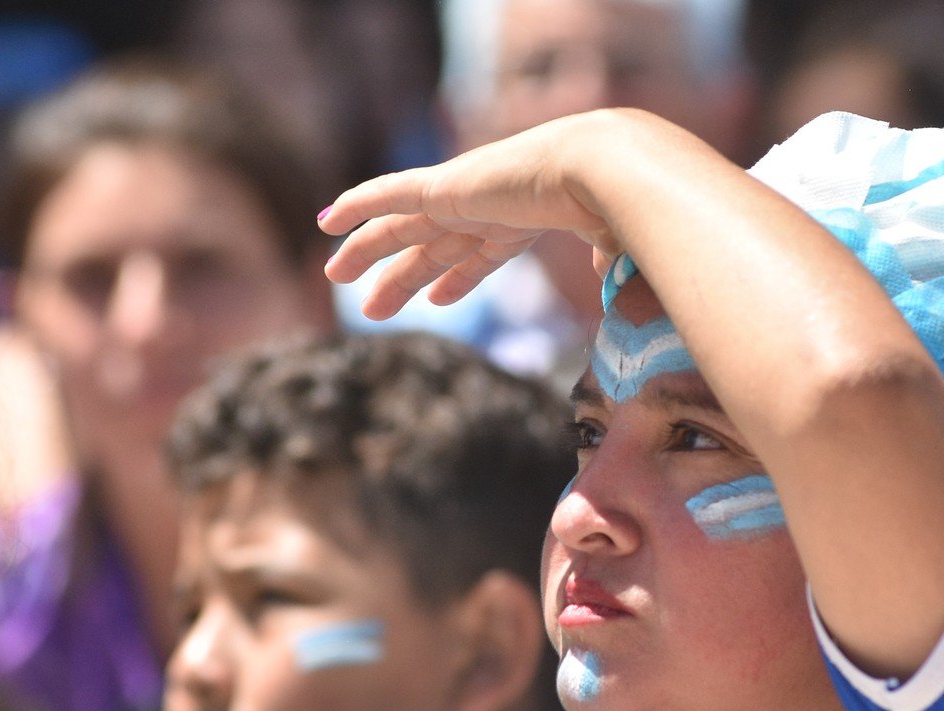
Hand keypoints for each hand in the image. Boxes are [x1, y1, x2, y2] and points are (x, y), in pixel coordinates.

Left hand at [318, 113, 627, 318]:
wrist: (599, 171)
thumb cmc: (612, 207)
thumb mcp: (611, 241)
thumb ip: (608, 260)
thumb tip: (617, 279)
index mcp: (521, 222)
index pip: (477, 255)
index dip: (455, 278)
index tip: (436, 298)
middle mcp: (486, 208)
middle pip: (430, 248)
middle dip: (400, 277)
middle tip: (370, 307)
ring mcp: (462, 196)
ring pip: (399, 228)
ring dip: (366, 251)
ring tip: (334, 276)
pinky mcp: (444, 187)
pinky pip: (386, 196)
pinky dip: (356, 205)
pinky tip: (325, 223)